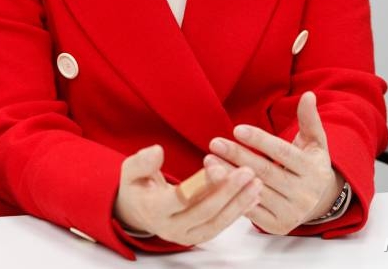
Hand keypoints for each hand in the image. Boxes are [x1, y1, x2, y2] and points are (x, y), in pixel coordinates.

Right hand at [113, 144, 262, 245]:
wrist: (138, 212)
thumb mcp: (130, 171)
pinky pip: (221, 226)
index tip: (219, 167)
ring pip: (217, 222)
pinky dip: (238, 212)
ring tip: (256, 183)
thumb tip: (157, 151)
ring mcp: (186, 235)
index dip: (201, 184)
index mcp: (153, 209)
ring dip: (239, 203)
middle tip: (247, 171)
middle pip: (204, 211)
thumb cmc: (137, 187)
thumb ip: (142, 161)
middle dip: (228, 192)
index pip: (180, 199)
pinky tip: (253, 197)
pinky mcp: (198, 237)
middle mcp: (170, 228)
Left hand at [206, 91, 342, 234]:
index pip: (283, 153)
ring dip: (228, 176)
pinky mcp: (277, 226)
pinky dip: (231, 196)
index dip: (259, 140)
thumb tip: (308, 95)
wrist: (320, 202)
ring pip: (254, 191)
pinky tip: (215, 181)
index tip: (237, 129)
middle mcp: (304, 194)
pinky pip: (251, 210)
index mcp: (313, 170)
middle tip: (214, 143)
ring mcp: (291, 213)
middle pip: (265, 172)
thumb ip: (309, 119)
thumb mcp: (315, 142)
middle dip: (237, 156)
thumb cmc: (310, 164)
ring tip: (208, 161)